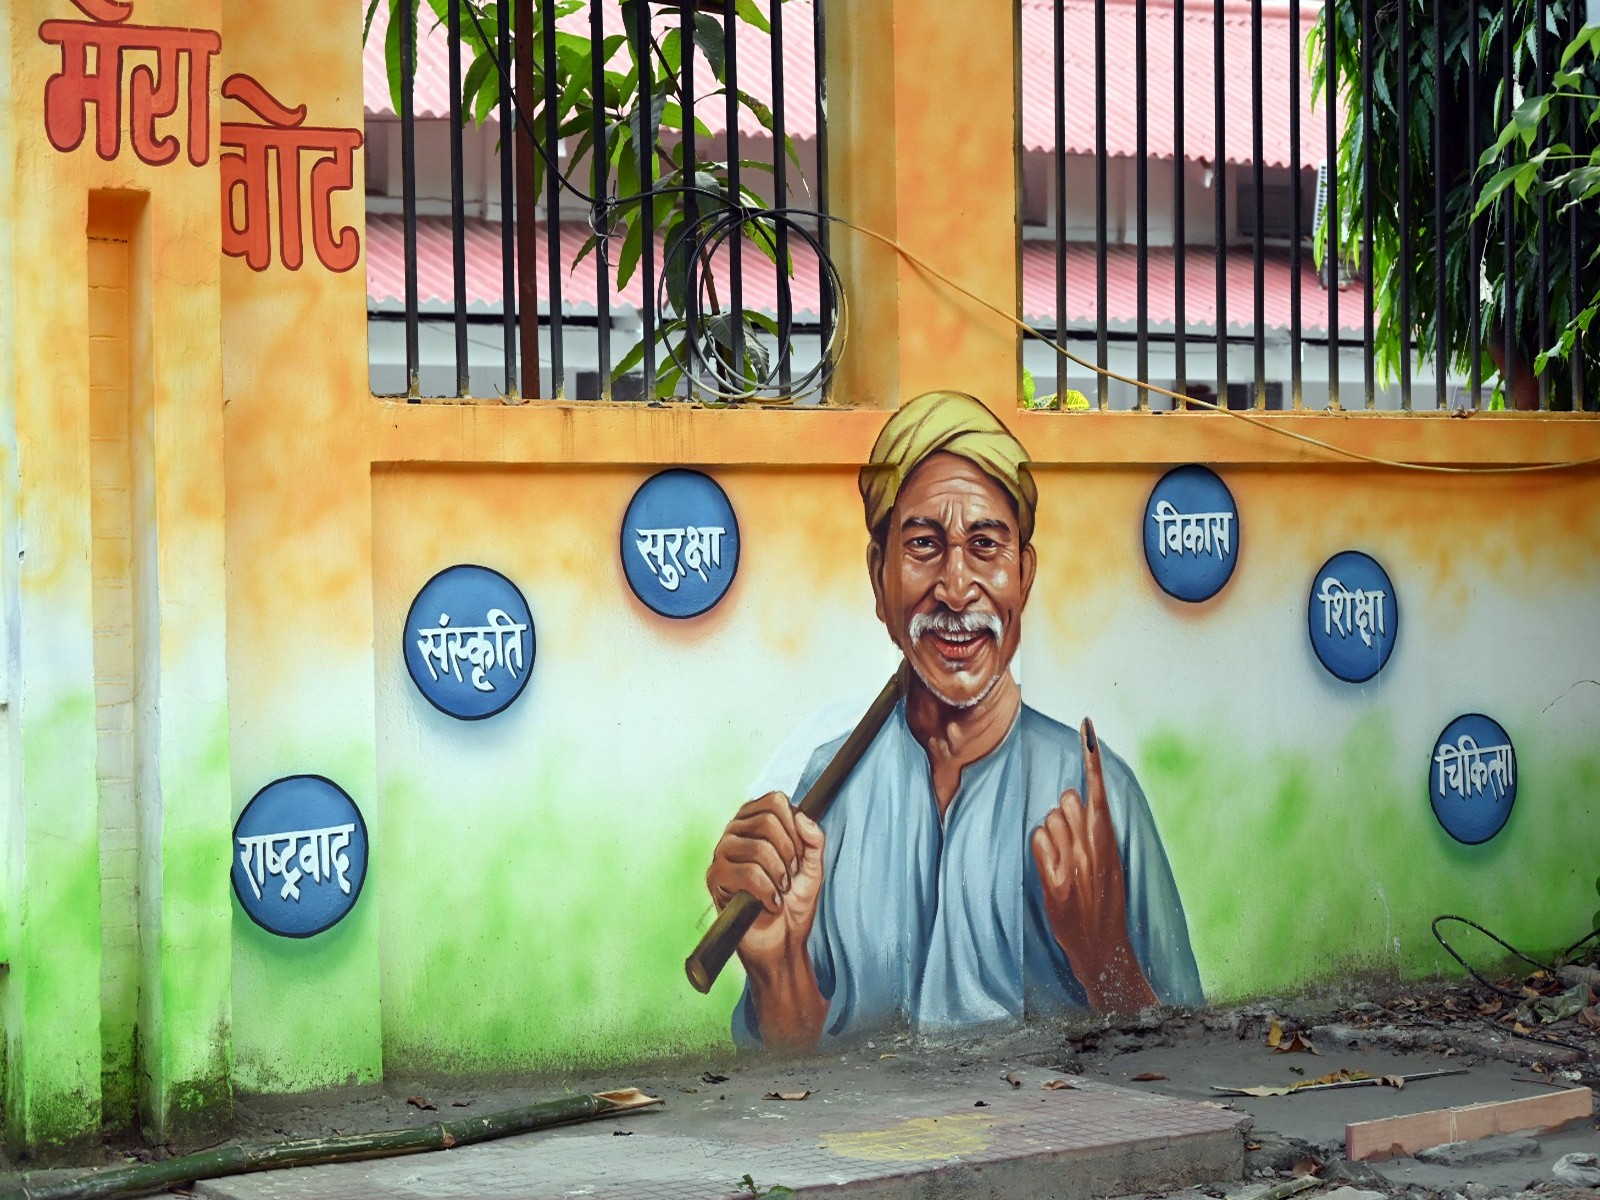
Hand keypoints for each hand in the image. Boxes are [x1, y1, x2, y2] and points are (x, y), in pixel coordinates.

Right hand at [705, 793, 827, 1045]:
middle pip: (767, 821)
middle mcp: (735, 832)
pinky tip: (769, 903)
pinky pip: (747, 872)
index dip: (795, 828)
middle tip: (789, 877)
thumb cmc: (793, 903)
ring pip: (758, 847)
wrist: (782, 942)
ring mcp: (722, 853)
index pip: (775, 801)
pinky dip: (767, 891)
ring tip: (779, 891)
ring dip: (779, 875)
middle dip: (789, 854)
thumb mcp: (813, 866)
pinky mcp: (715, 878)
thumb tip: (801, 816)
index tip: (799, 854)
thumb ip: (814, 838)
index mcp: (755, 822)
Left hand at [1030, 718, 1157, 1012]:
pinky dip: (1040, 850)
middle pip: (1066, 799)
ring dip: (1051, 834)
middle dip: (1063, 812)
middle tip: (1072, 842)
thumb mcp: (1110, 863)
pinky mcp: (1057, 880)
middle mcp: (1094, 848)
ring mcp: (1075, 863)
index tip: (1085, 724)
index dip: (1091, 756)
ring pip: (1049, 819)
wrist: (1104, 947)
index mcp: (1110, 840)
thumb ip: (1094, 832)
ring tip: (1064, 861)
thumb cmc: (1105, 902)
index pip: (1100, 790)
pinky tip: (1052, 870)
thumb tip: (1072, 800)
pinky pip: (1038, 841)